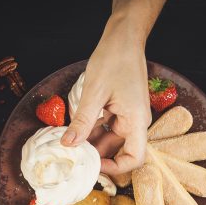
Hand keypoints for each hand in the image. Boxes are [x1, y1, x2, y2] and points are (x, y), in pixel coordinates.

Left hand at [62, 28, 149, 175]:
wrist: (124, 37)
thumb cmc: (114, 59)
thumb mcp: (94, 92)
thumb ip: (82, 121)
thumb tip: (68, 144)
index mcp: (137, 120)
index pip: (135, 158)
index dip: (116, 167)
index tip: (95, 165)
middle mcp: (136, 121)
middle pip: (120, 150)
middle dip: (98, 155)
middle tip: (74, 157)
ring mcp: (130, 116)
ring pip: (111, 139)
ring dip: (93, 142)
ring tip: (72, 144)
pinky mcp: (122, 109)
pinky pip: (109, 127)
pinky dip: (94, 130)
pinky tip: (77, 129)